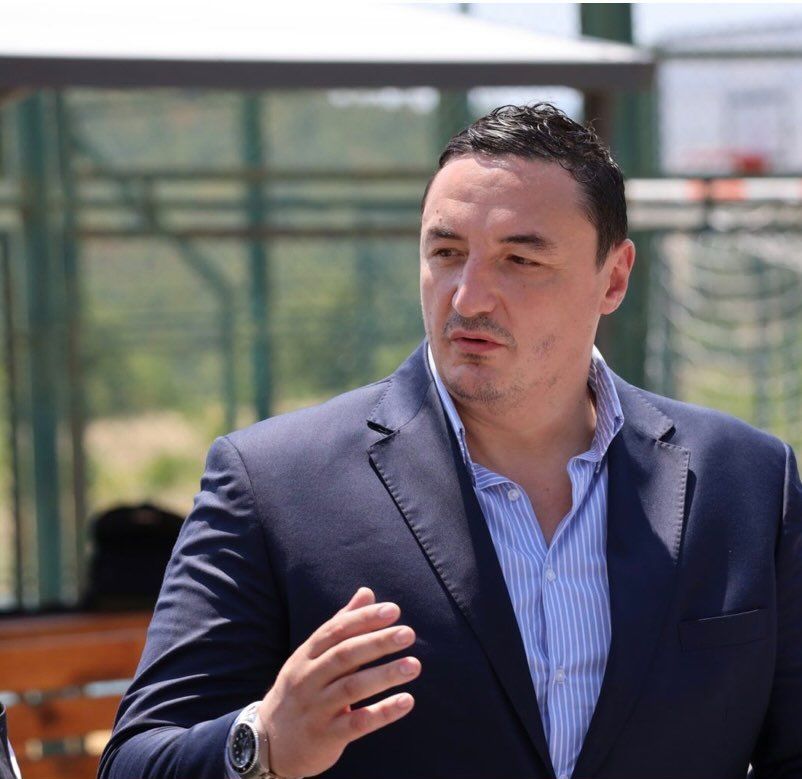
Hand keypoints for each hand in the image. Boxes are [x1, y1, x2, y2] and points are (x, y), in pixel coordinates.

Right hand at [257, 587, 420, 777]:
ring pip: (351, 688)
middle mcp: (308, 679)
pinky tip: (406, 701)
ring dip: (385, 675)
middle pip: (344, 656)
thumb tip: (367, 592)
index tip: (393, 610)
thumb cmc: (301, 689)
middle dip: (377, 642)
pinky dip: (382, 712)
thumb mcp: (313, 655)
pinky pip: (356, 723)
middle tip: (408, 634)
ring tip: (414, 665)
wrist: (268, 742)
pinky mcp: (325, 737)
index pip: (336, 631)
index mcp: (307, 655)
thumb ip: (342, 624)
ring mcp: (315, 708)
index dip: (364, 619)